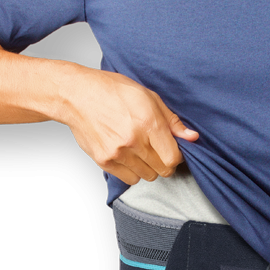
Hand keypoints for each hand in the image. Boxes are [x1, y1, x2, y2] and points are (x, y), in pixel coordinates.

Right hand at [60, 67, 199, 185]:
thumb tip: (192, 137)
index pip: (173, 158)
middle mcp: (134, 141)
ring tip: (139, 150)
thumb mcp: (148, 96)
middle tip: (156, 150)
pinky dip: (132, 171)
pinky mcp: (104, 161)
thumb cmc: (113, 91)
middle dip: (164, 162)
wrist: (77, 95)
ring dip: (148, 167)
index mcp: (149, 123)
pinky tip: (127, 155)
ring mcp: (117, 153)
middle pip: (162, 170)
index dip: (177, 156)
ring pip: (147, 176)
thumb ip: (171, 120)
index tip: (172, 150)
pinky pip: (129, 179)